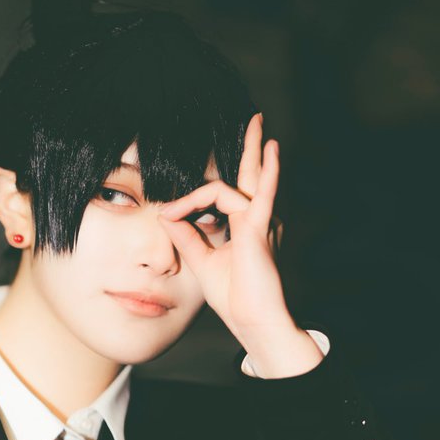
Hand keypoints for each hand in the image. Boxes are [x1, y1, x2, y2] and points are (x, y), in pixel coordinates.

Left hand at [156, 113, 294, 348]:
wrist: (253, 321)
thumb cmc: (234, 297)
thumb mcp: (202, 261)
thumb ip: (187, 236)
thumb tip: (167, 215)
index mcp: (244, 228)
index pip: (218, 197)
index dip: (190, 200)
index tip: (168, 214)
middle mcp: (256, 220)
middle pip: (250, 176)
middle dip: (250, 147)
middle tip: (253, 118)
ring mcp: (261, 223)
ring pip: (245, 182)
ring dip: (249, 151)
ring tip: (255, 122)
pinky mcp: (261, 230)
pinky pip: (259, 196)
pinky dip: (264, 174)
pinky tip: (272, 150)